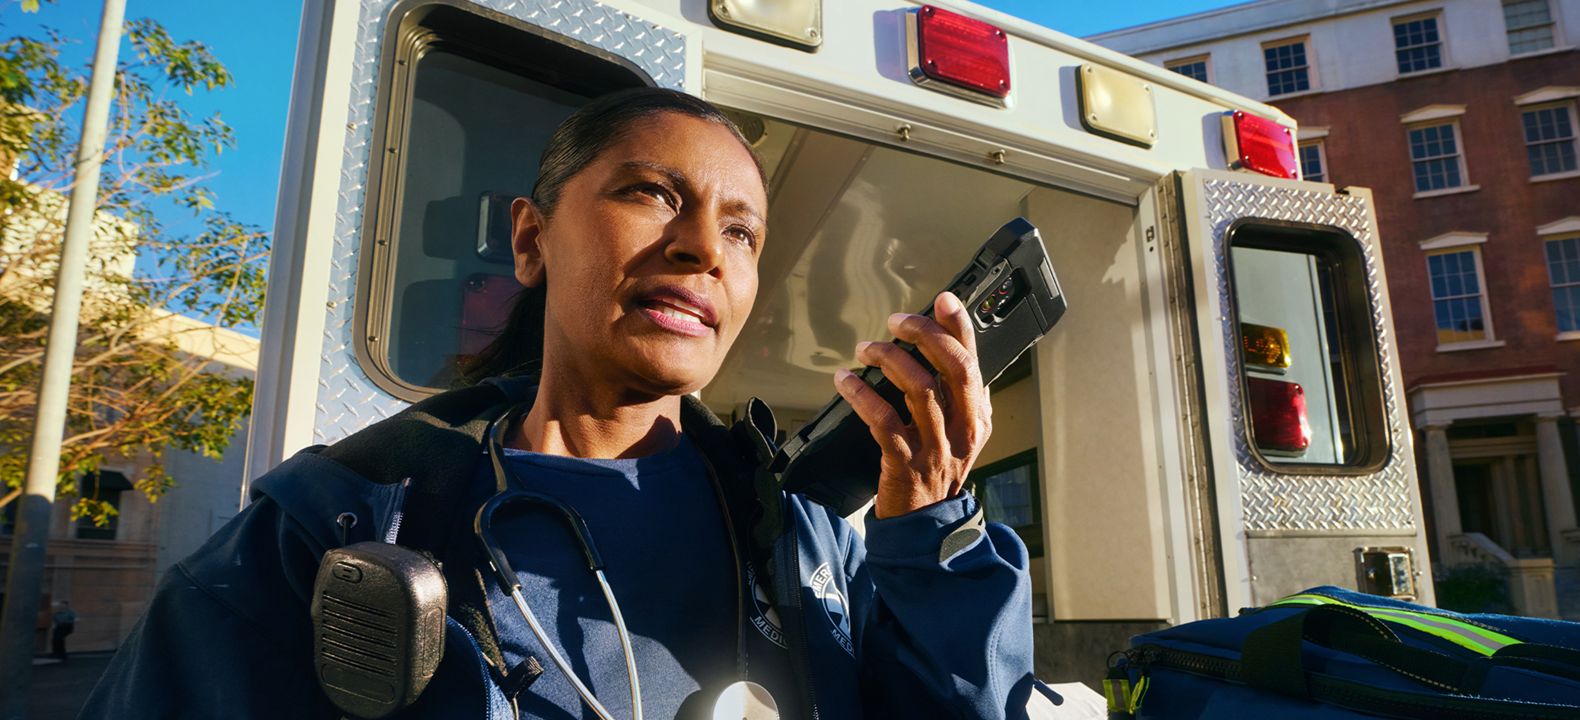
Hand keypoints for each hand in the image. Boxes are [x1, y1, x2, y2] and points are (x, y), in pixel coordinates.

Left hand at [835, 291, 992, 518]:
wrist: (925, 526)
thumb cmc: (936, 472)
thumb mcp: (958, 434)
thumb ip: (955, 396)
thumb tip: (942, 346)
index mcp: (977, 418)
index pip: (974, 362)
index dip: (959, 327)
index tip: (943, 299)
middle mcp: (962, 431)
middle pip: (954, 369)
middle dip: (925, 335)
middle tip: (897, 321)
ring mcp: (936, 448)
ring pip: (919, 389)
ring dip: (889, 360)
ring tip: (866, 348)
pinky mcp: (905, 464)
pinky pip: (883, 420)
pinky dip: (861, 394)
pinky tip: (845, 380)